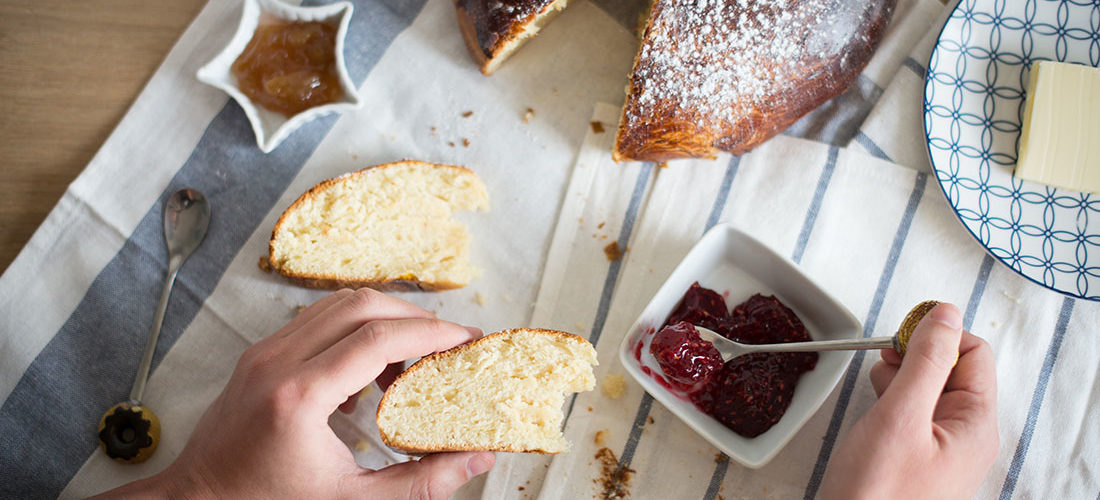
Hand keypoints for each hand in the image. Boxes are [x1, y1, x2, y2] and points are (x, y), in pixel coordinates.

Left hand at [94, 288, 495, 498]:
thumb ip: (421, 483)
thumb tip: (477, 459)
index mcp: (299, 397)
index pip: (378, 339)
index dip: (431, 334)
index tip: (467, 340)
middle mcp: (277, 361)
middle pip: (362, 305)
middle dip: (415, 318)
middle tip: (449, 343)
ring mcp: (263, 351)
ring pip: (339, 303)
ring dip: (384, 318)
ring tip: (412, 358)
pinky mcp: (259, 353)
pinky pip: (316, 319)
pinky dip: (353, 328)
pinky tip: (367, 371)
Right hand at [819, 303, 997, 499]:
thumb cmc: (875, 492)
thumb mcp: (900, 415)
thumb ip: (925, 360)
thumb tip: (944, 314)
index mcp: (975, 423)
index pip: (973, 352)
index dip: (937, 334)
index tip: (899, 334)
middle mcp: (966, 435)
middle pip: (954, 368)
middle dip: (917, 354)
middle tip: (882, 359)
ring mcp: (943, 448)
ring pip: (931, 389)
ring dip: (903, 376)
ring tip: (876, 388)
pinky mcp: (919, 457)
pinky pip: (915, 413)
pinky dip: (895, 399)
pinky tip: (875, 407)